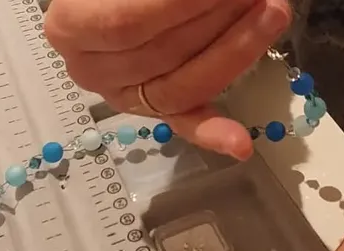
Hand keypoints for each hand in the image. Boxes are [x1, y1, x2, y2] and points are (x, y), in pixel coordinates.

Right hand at [44, 0, 291, 159]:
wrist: (117, 1)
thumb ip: (154, 0)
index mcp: (72, 28)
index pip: (127, 24)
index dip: (178, 7)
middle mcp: (91, 71)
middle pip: (163, 54)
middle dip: (217, 19)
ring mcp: (126, 96)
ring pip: (183, 86)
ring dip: (236, 51)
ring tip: (271, 12)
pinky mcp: (157, 109)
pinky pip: (185, 122)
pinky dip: (214, 132)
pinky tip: (240, 144)